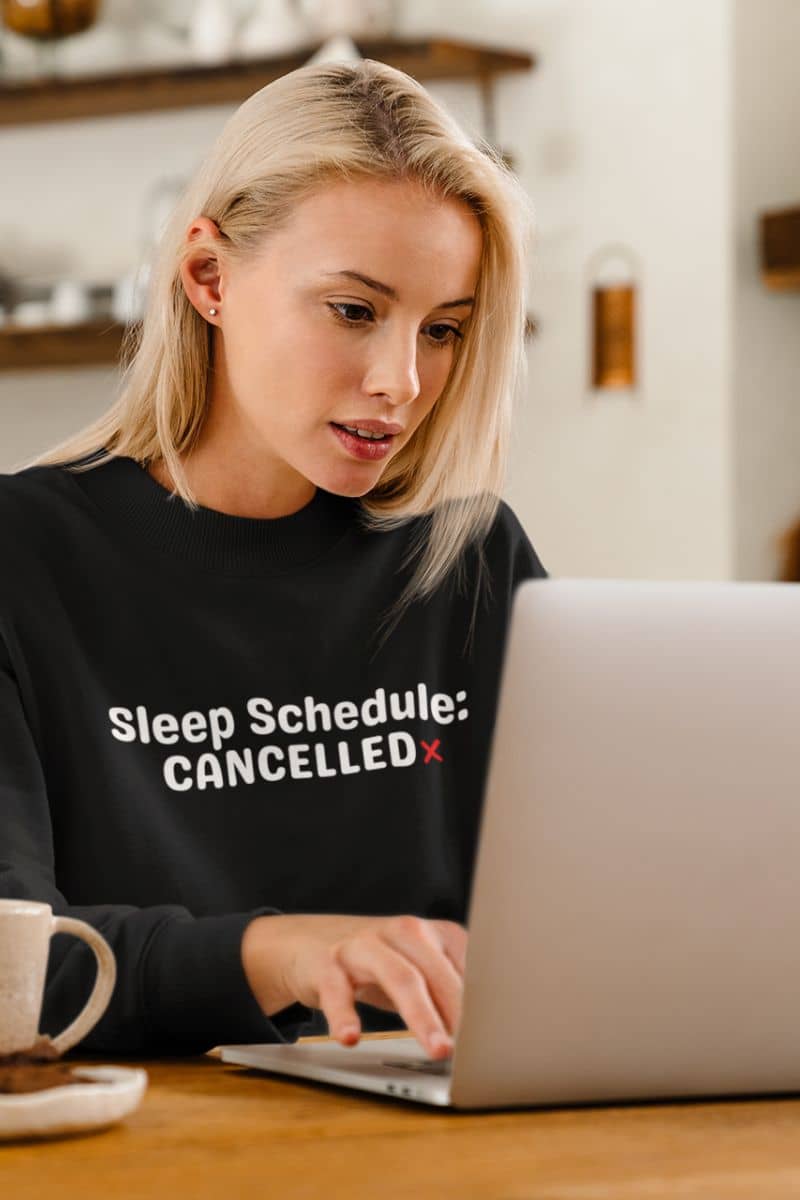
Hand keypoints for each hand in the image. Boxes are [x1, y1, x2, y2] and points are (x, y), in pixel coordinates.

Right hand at [241, 913, 466, 1059]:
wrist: (308, 942)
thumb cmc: (376, 962)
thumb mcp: (416, 969)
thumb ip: (447, 993)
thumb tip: (487, 1038)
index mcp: (431, 933)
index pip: (466, 964)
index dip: (483, 999)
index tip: (499, 1032)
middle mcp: (402, 932)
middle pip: (435, 971)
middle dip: (458, 1010)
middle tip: (476, 1048)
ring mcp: (364, 945)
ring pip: (398, 976)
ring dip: (421, 1014)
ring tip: (438, 1049)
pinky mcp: (328, 962)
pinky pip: (338, 990)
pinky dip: (345, 1014)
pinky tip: (350, 1037)